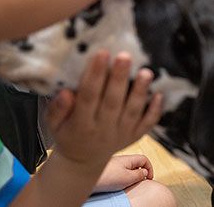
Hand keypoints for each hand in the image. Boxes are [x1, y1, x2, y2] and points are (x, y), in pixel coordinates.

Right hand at [46, 51, 162, 166]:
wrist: (84, 161)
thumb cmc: (68, 133)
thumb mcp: (54, 124)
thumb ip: (57, 109)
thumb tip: (66, 92)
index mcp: (81, 125)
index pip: (88, 97)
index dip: (94, 76)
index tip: (101, 53)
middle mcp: (103, 130)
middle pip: (112, 102)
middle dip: (119, 78)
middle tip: (125, 56)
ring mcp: (121, 134)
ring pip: (132, 112)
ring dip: (140, 92)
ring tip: (146, 72)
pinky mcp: (135, 136)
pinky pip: (147, 124)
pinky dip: (155, 110)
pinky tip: (159, 94)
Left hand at [94, 155, 153, 192]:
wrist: (85, 178)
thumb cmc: (105, 177)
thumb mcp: (128, 178)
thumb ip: (139, 175)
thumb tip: (145, 173)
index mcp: (128, 159)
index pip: (144, 159)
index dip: (149, 168)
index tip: (149, 178)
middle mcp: (121, 160)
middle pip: (136, 164)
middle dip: (139, 173)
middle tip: (138, 182)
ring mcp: (113, 164)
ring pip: (127, 169)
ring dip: (129, 177)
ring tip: (126, 184)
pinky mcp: (106, 170)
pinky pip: (118, 173)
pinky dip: (120, 178)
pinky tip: (116, 184)